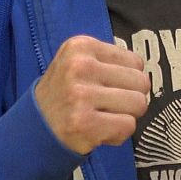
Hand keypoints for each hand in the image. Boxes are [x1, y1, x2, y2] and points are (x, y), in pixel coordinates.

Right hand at [34, 35, 150, 154]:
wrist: (35, 127)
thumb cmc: (66, 93)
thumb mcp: (79, 62)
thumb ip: (111, 61)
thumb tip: (146, 73)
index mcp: (81, 46)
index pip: (136, 62)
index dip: (126, 79)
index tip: (105, 87)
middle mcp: (80, 66)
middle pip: (141, 82)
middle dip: (131, 97)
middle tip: (107, 105)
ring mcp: (81, 95)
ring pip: (139, 104)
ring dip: (126, 116)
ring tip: (103, 117)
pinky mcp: (84, 123)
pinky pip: (128, 126)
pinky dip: (118, 134)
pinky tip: (98, 130)